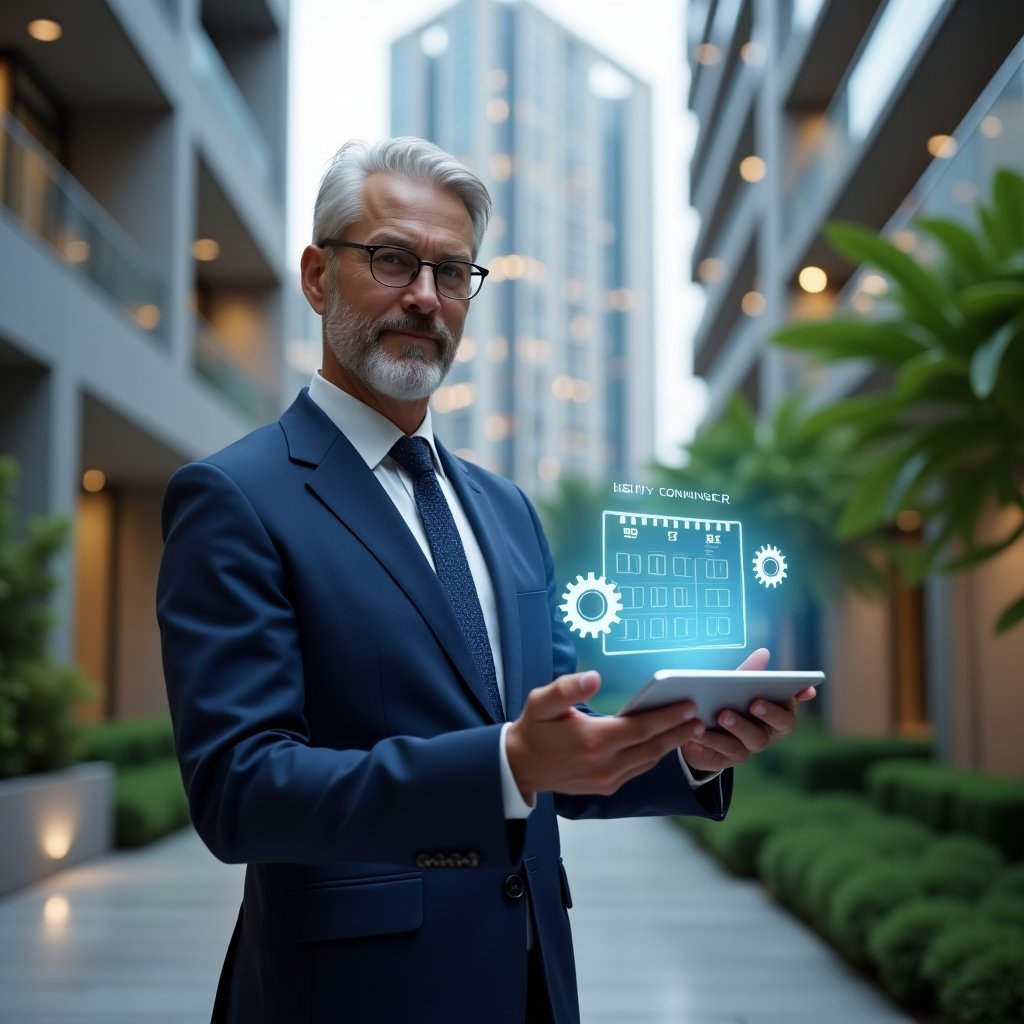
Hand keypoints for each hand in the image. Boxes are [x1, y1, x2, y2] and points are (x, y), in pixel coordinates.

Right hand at [505, 670, 706, 799]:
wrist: (520, 767)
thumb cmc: (533, 729)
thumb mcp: (541, 702)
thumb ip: (568, 688)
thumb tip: (594, 678)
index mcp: (592, 741)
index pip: (640, 728)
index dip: (667, 717)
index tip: (688, 705)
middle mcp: (604, 764)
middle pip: (652, 747)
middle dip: (678, 732)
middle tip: (699, 718)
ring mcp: (606, 779)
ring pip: (648, 761)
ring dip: (670, 745)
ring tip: (689, 729)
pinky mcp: (606, 787)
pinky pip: (638, 769)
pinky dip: (654, 756)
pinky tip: (663, 743)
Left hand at [681, 648, 815, 773]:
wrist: (694, 730)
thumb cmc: (722, 702)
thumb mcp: (732, 685)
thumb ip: (748, 672)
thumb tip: (764, 653)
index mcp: (775, 711)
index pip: (792, 704)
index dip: (799, 696)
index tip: (805, 689)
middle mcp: (768, 731)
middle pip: (782, 725)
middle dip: (771, 713)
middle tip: (755, 703)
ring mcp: (751, 746)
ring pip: (753, 739)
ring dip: (739, 726)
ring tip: (722, 715)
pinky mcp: (730, 758)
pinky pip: (725, 749)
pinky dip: (712, 738)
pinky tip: (699, 729)